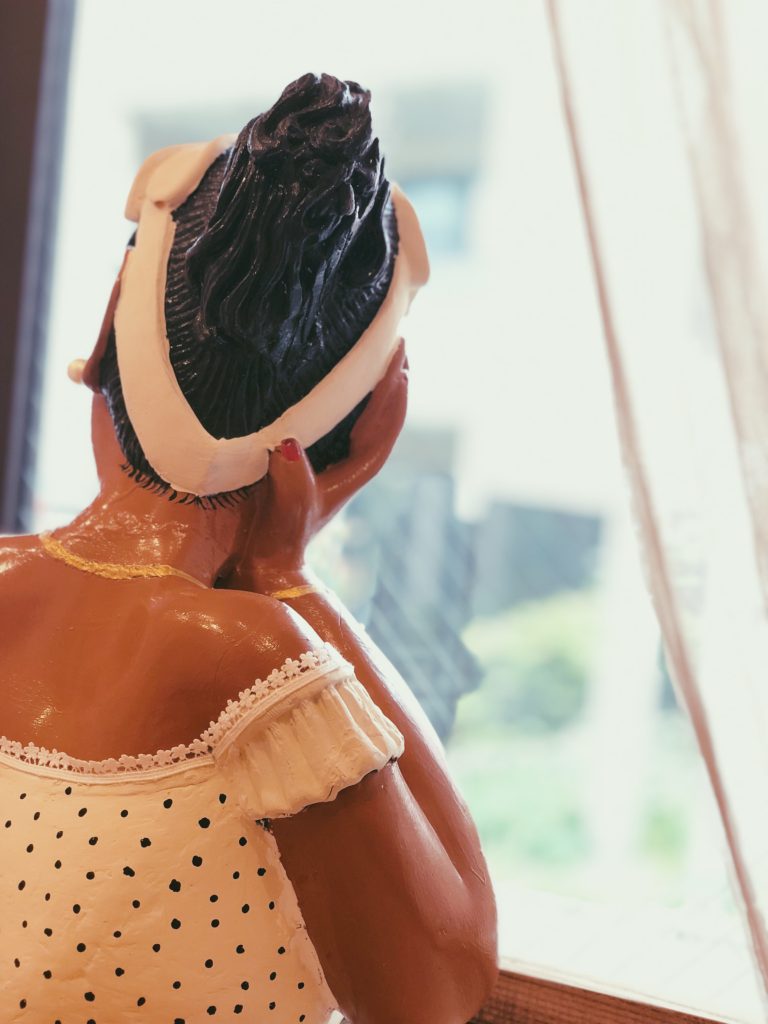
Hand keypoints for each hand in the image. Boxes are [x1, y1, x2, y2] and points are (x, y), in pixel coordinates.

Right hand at [226, 339, 407, 590]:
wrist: (266, 565)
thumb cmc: (278, 538)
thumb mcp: (285, 507)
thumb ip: (289, 478)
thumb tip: (287, 444)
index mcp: (355, 470)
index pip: (384, 423)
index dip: (392, 390)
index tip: (398, 355)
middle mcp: (353, 462)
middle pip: (384, 413)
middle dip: (392, 377)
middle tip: (395, 336)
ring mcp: (339, 462)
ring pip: (368, 416)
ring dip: (375, 385)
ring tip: (377, 350)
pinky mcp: (319, 461)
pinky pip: (345, 421)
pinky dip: (350, 398)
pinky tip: (338, 382)